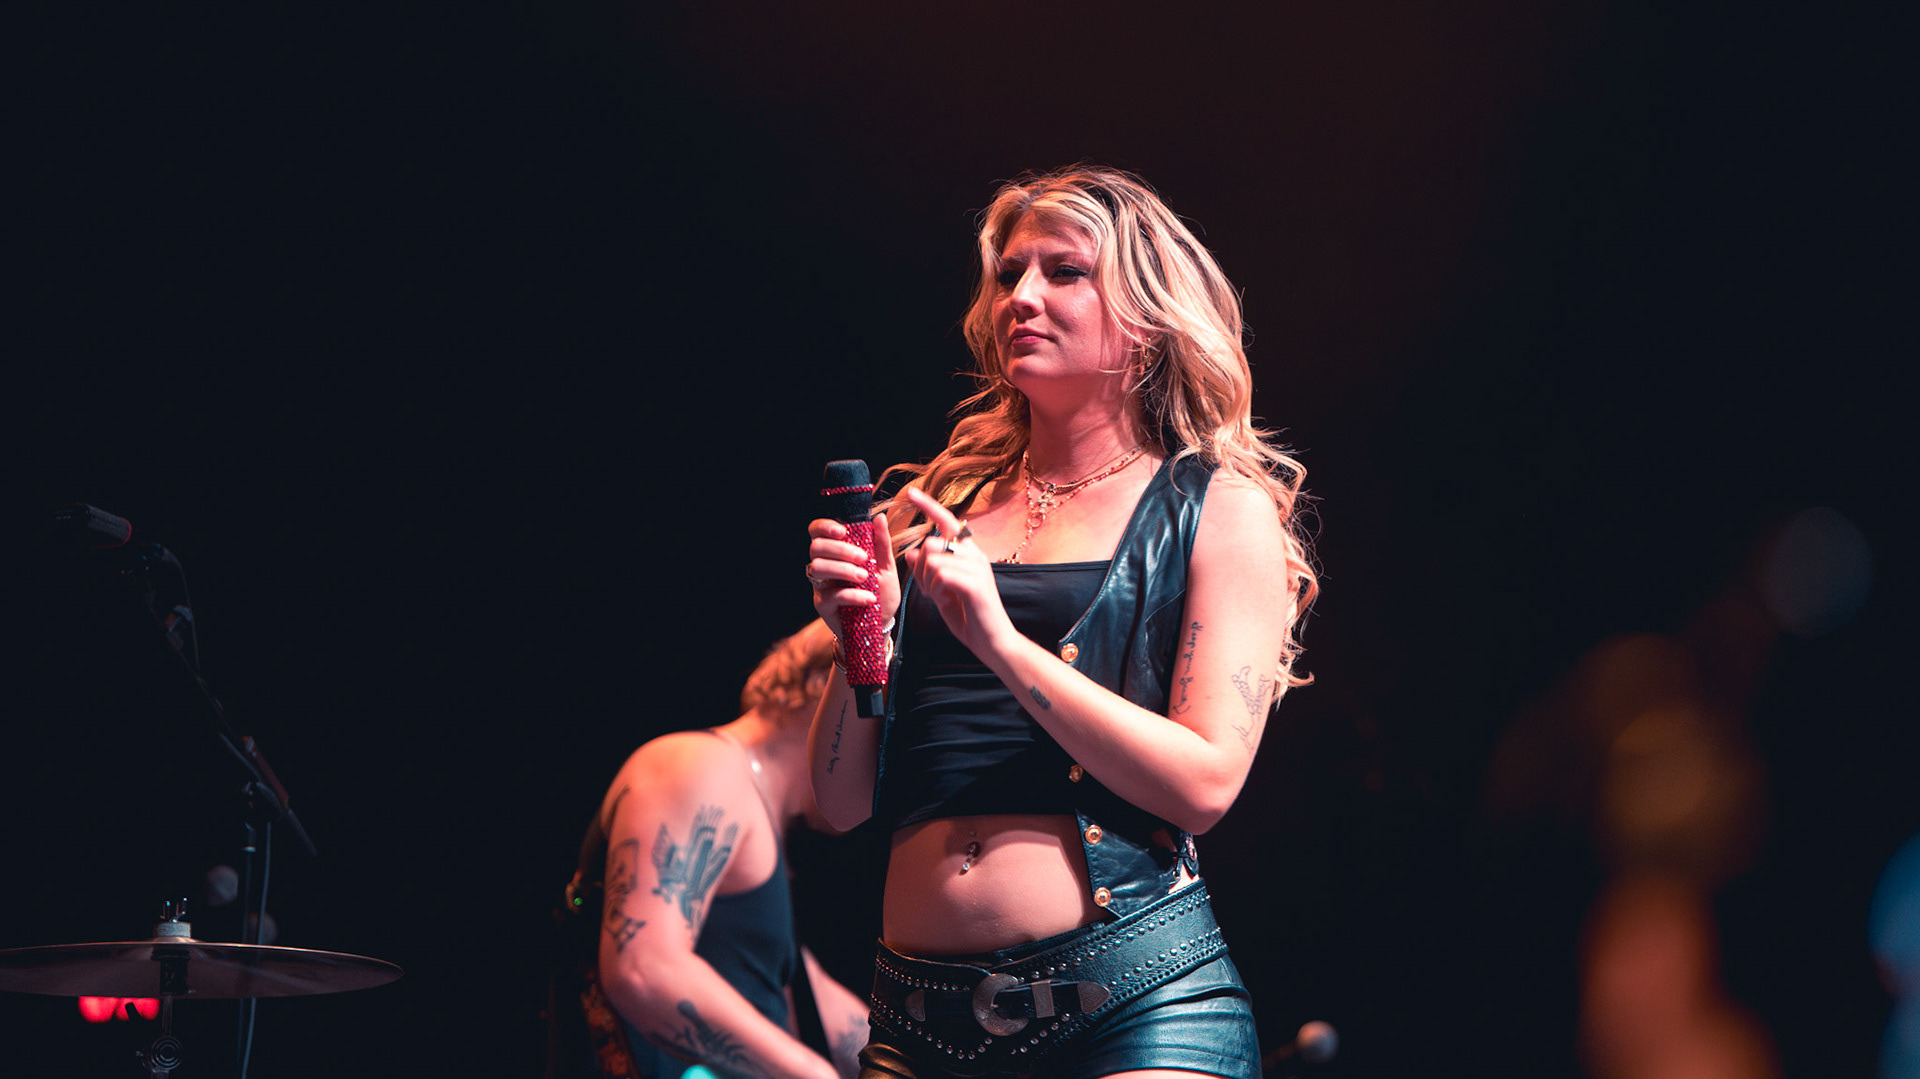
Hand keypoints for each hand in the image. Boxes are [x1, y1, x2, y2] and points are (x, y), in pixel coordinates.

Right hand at [807, 511, 899, 632]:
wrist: (883, 622)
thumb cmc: (882, 592)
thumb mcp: (886, 566)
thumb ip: (881, 543)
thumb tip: (879, 517)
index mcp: (836, 552)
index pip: (816, 531)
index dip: (824, 527)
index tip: (843, 531)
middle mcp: (824, 565)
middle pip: (816, 547)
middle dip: (840, 550)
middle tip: (864, 558)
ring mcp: (821, 585)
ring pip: (817, 568)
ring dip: (843, 570)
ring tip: (866, 578)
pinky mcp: (823, 605)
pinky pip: (832, 594)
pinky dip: (853, 595)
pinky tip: (869, 598)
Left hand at [899, 487, 1013, 657]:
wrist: (992, 641)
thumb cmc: (969, 616)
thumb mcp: (942, 591)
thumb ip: (928, 571)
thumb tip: (910, 552)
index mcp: (968, 553)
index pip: (947, 520)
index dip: (928, 505)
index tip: (911, 492)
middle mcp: (974, 555)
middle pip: (930, 543)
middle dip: (919, 568)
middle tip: (927, 589)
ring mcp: (977, 568)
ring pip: (932, 559)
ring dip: (927, 582)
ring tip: (939, 597)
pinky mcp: (975, 584)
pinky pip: (941, 575)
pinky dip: (935, 589)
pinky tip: (944, 600)